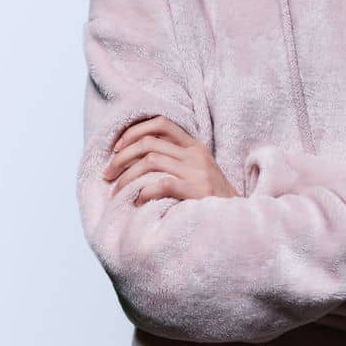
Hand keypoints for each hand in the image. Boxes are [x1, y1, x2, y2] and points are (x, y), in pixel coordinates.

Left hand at [103, 115, 239, 205]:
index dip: (134, 132)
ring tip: (117, 192)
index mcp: (195, 147)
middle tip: (107, 174)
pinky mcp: (197, 191)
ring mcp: (197, 172)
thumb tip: (137, 161)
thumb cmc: (212, 201)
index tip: (116, 148)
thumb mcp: (199, 173)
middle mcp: (196, 155)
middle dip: (122, 157)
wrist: (237, 222)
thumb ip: (176, 162)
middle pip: (149, 143)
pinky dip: (144, 192)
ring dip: (127, 177)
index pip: (161, 123)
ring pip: (150, 161)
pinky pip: (162, 184)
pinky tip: (137, 202)